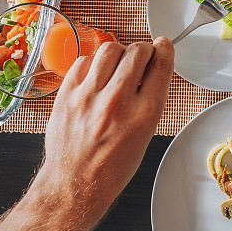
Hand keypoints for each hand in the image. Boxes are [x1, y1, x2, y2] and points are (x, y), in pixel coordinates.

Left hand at [34, 37, 173, 220]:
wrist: (75, 184)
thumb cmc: (112, 166)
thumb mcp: (145, 134)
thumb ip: (151, 99)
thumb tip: (153, 68)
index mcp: (144, 114)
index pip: (161, 65)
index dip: (165, 49)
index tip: (163, 45)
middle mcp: (117, 102)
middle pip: (137, 51)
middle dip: (143, 51)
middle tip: (140, 59)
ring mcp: (88, 96)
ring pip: (110, 49)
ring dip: (119, 53)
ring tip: (117, 66)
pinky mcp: (66, 95)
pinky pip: (83, 61)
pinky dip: (93, 64)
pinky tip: (96, 77)